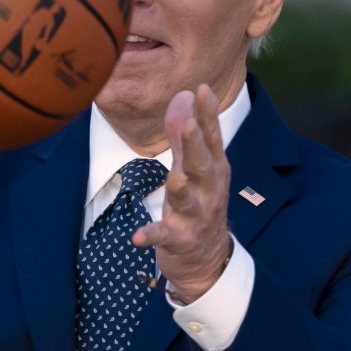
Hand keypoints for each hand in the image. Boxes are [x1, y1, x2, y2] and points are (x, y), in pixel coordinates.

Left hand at [132, 84, 232, 302]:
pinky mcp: (180, 240)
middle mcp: (209, 190)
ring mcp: (196, 216)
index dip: (207, 115)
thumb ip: (184, 134)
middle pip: (202, 165)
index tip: (203, 89)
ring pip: (188, 200)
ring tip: (174, 179)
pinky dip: (151, 236)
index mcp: (213, 169)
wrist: (208, 260)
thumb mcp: (193, 167)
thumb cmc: (199, 203)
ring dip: (181, 189)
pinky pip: (165, 236)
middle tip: (188, 124)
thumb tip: (182, 95)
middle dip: (195, 145)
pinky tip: (137, 237)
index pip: (211, 138)